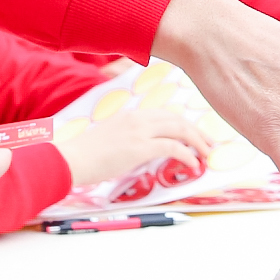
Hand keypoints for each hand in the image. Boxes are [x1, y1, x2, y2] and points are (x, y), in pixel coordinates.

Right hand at [62, 106, 211, 188]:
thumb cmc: (85, 155)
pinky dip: (187, 155)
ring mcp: (140, 131)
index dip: (183, 124)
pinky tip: (193, 165)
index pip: (165, 114)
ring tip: (206, 155)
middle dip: (197, 131)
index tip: (194, 135)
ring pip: (180, 130)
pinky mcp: (140, 146)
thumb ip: (129, 139)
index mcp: (130, 115)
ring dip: (197, 142)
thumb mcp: (110, 139)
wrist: (71, 159)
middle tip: (208, 144)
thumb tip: (143, 150)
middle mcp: (137, 118)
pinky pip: (173, 147)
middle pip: (177, 119)